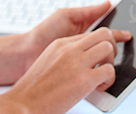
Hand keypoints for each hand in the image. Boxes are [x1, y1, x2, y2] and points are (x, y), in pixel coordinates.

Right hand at [0, 26, 128, 113]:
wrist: (24, 101)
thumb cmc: (34, 88)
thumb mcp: (48, 62)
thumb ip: (65, 57)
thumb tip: (82, 60)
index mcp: (60, 44)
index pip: (90, 33)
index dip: (101, 43)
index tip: (105, 52)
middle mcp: (69, 49)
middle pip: (103, 34)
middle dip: (111, 47)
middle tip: (106, 62)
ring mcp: (77, 63)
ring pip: (108, 48)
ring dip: (111, 63)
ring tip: (102, 76)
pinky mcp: (83, 80)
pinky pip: (109, 71)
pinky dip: (109, 80)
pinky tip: (98, 87)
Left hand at [20, 0, 126, 75]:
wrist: (26, 54)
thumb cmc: (44, 32)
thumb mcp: (65, 16)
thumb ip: (87, 11)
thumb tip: (109, 3)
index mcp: (85, 31)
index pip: (107, 32)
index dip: (119, 33)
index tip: (130, 35)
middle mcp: (85, 46)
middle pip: (108, 47)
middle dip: (117, 47)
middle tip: (127, 47)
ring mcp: (83, 61)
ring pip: (104, 61)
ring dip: (111, 62)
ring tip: (116, 60)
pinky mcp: (79, 74)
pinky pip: (95, 74)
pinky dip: (102, 75)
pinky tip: (106, 75)